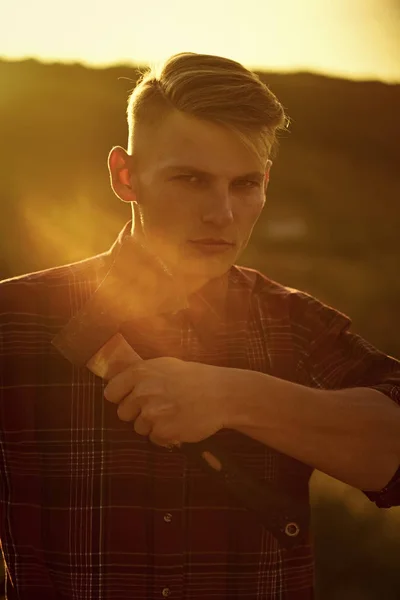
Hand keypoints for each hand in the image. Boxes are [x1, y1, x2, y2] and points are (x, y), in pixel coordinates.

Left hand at [103, 357, 234, 446]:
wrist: (222, 394)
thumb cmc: (195, 378)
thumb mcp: (165, 365)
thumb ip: (141, 373)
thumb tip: (117, 377)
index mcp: (140, 373)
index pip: (110, 392)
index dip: (120, 397)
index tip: (129, 398)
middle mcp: (143, 393)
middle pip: (123, 413)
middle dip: (137, 413)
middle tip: (157, 406)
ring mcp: (152, 414)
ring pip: (139, 428)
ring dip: (153, 425)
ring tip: (173, 413)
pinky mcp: (163, 432)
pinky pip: (155, 439)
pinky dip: (166, 435)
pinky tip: (179, 423)